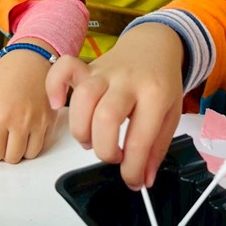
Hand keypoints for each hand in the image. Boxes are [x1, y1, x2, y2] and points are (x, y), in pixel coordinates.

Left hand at [0, 48, 55, 161]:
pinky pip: (43, 144)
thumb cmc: (5, 74)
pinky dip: (34, 142)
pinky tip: (28, 129)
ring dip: (20, 149)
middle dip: (5, 152)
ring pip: (30, 155)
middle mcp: (21, 122)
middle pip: (12, 158)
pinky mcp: (52, 120)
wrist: (32, 58)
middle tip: (2, 137)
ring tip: (15, 134)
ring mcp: (39, 122)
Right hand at [46, 23, 183, 189]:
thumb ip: (157, 148)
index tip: (132, 180)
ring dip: (82, 130)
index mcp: (155, 94)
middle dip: (105, 150)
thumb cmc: (161, 81)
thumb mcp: (171, 114)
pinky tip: (57, 105)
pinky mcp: (87, 68)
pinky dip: (54, 87)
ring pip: (82, 100)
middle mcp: (127, 81)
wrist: (154, 45)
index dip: (133, 169)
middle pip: (106, 118)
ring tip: (92, 140)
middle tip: (113, 156)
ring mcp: (104, 72)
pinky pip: (63, 69)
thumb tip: (143, 180)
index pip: (139, 140)